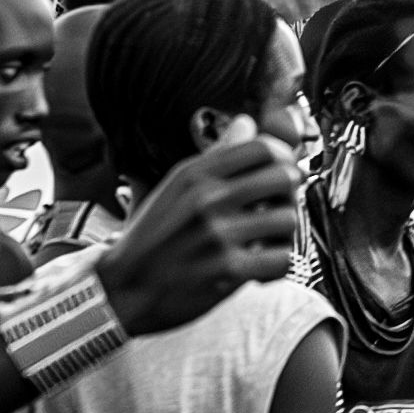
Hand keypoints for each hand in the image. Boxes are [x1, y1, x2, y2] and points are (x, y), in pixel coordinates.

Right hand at [102, 136, 301, 337]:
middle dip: (289, 193)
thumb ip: (216, 157)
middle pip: (285, 177)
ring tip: (264, 242)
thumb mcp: (175, 188)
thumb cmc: (152, 238)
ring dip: (283, 235)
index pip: (262, 147)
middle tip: (276, 208)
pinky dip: (275, 266)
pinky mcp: (228, 271)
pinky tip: (258, 267)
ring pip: (288, 220)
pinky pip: (281, 259)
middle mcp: (207, 199)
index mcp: (195, 175)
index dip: (283, 157)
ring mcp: (218, 235)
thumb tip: (248, 123)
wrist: (124, 288)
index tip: (281, 171)